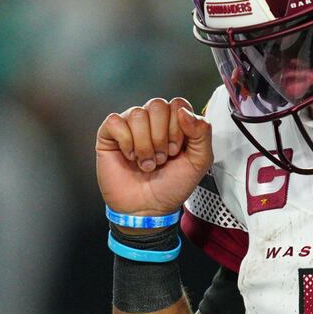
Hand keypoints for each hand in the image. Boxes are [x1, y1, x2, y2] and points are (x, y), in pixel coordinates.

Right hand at [95, 97, 212, 215]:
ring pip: (137, 114)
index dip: (178, 128)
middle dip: (161, 137)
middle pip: (157, 105)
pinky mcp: (110, 135)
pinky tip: (130, 157)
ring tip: (147, 162)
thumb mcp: (199, 162)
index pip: (178, 104)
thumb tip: (184, 112)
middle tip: (161, 158)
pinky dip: (126, 142)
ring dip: (145, 145)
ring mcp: (130, 126)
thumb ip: (202, 133)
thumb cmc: (171, 186)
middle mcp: (152, 121)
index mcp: (174, 123)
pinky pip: (115, 121)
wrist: (148, 209)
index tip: (176, 150)